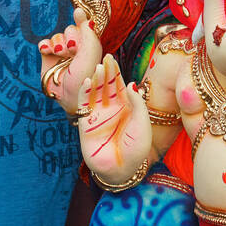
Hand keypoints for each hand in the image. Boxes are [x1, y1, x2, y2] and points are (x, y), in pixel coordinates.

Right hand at [39, 8, 102, 115]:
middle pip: (70, 29)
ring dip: (59, 43)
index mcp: (91, 46)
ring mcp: (62, 53)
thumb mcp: (91, 52)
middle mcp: (77, 48)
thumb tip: (80, 12)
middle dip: (71, 37)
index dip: (81, 19)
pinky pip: (44, 42)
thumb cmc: (85, 76)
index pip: (85, 26)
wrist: (68, 95)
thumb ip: (88, 32)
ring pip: (57, 35)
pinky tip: (48, 51)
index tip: (78, 12)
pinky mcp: (48, 57)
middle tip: (73, 51)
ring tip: (62, 55)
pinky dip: (45, 45)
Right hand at [78, 55, 152, 182]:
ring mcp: (98, 114)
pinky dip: (84, 93)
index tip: (112, 57)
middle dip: (105, 72)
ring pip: (95, 92)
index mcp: (126, 106)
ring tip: (98, 68)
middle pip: (106, 85)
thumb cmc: (136, 147)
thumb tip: (130, 83)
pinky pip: (84, 104)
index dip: (115, 71)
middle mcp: (111, 107)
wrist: (121, 169)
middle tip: (105, 58)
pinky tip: (86, 82)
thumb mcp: (142, 123)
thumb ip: (136, 103)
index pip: (119, 84)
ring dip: (95, 79)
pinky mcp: (87, 122)